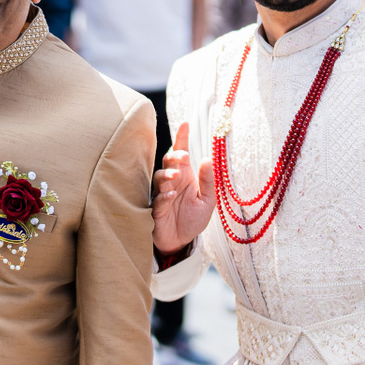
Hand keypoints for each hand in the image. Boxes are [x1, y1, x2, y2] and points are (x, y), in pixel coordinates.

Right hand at [154, 121, 213, 253]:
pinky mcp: (157, 209)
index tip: (185, 123)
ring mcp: (163, 194)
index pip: (182, 153)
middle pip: (168, 161)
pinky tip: (171, 195)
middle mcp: (173, 182)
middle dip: (174, 155)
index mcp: (186, 176)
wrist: (182, 241)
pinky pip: (158, 199)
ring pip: (159, 177)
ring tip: (176, 176)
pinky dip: (164, 195)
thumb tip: (207, 159)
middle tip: (184, 156)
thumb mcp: (207, 200)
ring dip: (167, 174)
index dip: (182, 138)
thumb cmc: (193, 218)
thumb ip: (207, 181)